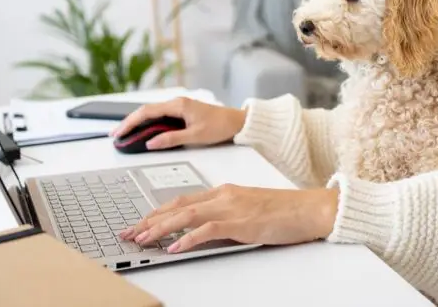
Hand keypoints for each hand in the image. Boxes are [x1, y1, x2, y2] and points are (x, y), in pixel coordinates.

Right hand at [108, 97, 246, 149]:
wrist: (237, 122)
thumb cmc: (220, 126)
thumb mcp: (195, 136)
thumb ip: (171, 139)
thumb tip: (150, 142)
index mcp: (178, 105)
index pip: (147, 112)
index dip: (130, 122)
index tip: (119, 132)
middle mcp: (176, 103)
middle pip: (145, 111)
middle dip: (129, 122)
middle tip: (115, 135)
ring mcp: (178, 107)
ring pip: (152, 113)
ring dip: (137, 123)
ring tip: (124, 134)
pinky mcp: (181, 113)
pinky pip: (160, 116)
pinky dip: (148, 123)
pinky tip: (142, 131)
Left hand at [120, 184, 339, 252]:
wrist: (308, 209)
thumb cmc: (282, 211)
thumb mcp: (247, 210)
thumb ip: (224, 217)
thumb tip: (201, 234)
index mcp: (224, 191)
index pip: (182, 199)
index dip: (157, 211)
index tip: (140, 222)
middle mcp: (223, 195)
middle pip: (177, 205)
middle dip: (149, 220)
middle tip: (129, 232)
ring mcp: (231, 207)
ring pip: (186, 215)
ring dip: (160, 228)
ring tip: (142, 239)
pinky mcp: (241, 222)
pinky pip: (207, 230)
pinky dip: (188, 238)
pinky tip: (174, 247)